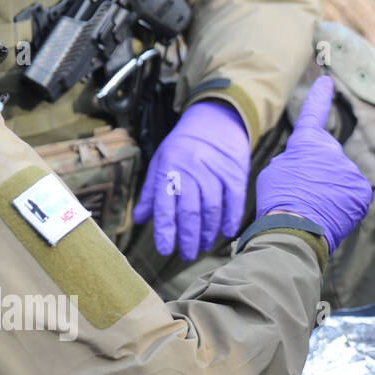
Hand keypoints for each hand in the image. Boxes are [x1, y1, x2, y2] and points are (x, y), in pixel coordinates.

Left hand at [134, 100, 249, 260]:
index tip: (166, 249)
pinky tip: (226, 232)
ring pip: (212, 209)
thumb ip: (153, 192)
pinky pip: (234, 200)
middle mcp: (192, 171)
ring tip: (205, 246)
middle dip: (189, 238)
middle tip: (188, 255)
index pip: (166, 206)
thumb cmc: (184, 144)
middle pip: (190, 211)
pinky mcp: (235, 172)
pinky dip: (231, 218)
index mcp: (169, 170)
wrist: (216, 119)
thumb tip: (139, 219)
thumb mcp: (161, 162)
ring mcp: (215, 171)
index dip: (166, 230)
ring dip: (209, 232)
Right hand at [255, 76, 371, 252]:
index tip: (327, 81)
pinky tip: (330, 212)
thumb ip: (294, 161)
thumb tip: (307, 166)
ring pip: (341, 177)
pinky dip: (344, 202)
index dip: (319, 97)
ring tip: (314, 206)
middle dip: (319, 171)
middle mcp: (332, 150)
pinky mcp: (362, 190)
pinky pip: (353, 193)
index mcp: (306, 142)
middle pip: (327, 158)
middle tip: (303, 192)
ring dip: (331, 188)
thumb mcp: (275, 172)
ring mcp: (350, 170)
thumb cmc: (277, 200)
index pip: (313, 114)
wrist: (295, 227)